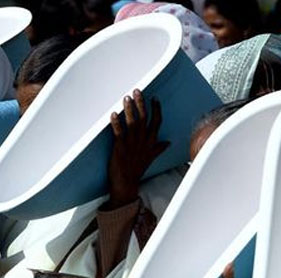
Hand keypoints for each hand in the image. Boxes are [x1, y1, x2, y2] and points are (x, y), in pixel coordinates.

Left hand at [104, 89, 168, 209]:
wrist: (126, 184)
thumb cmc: (137, 170)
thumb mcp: (150, 158)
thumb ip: (158, 148)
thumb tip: (167, 143)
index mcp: (150, 142)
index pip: (156, 122)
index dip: (156, 109)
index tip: (154, 98)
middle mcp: (142, 142)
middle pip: (144, 118)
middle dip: (141, 104)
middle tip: (137, 91)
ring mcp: (131, 145)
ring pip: (132, 123)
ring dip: (129, 110)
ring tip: (126, 98)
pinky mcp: (119, 148)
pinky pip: (118, 133)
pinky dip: (116, 123)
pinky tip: (113, 114)